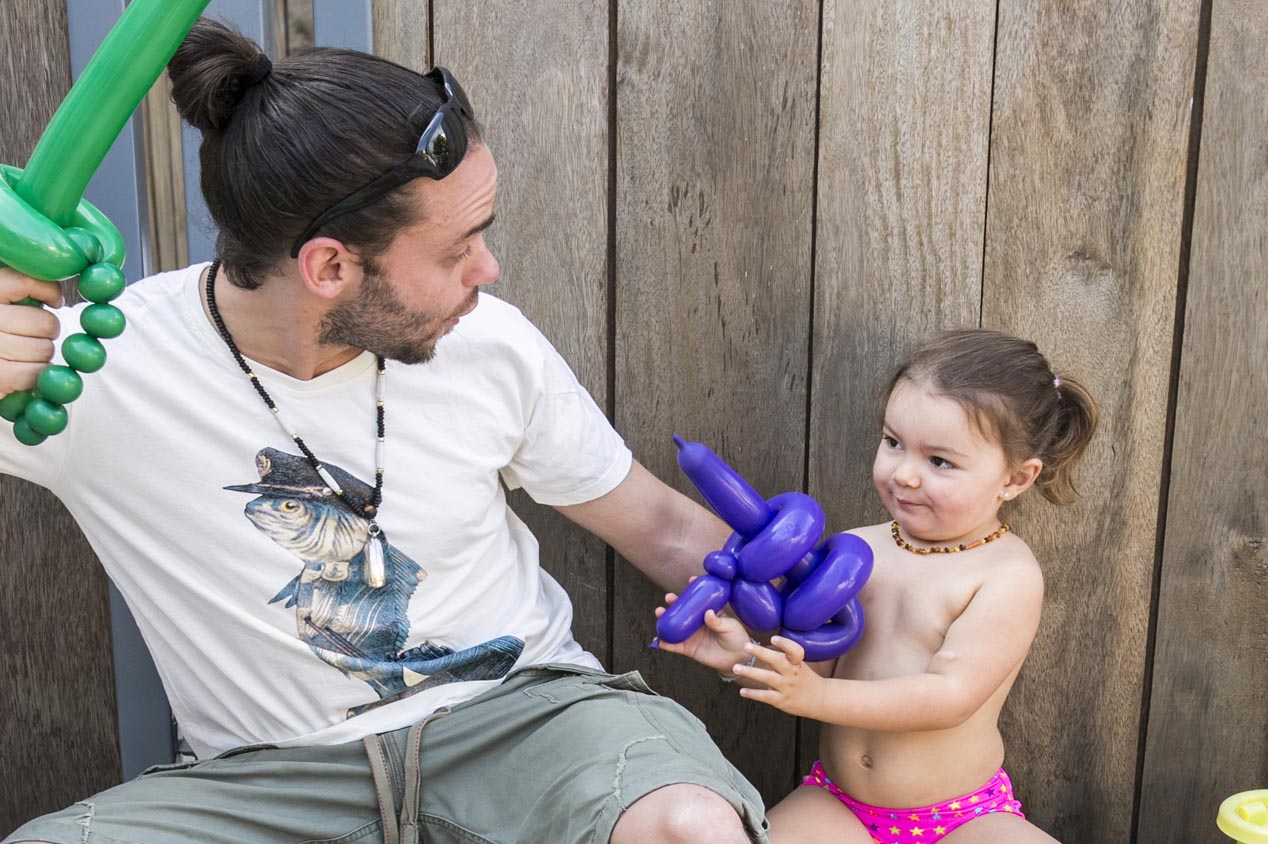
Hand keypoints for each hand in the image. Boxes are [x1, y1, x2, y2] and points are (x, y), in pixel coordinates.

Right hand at [0, 267, 62, 395]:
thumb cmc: (0, 337)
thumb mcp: (5, 305)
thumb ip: (21, 291)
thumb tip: (62, 276)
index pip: (25, 280)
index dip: (50, 291)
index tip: (55, 301)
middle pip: (44, 321)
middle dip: (47, 332)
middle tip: (31, 336)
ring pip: (44, 349)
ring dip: (40, 356)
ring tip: (19, 355)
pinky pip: (37, 372)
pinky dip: (35, 375)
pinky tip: (19, 373)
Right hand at [654, 582, 750, 674]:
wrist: (737, 659)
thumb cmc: (736, 638)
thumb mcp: (730, 626)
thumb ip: (718, 621)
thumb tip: (708, 613)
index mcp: (708, 612)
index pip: (699, 598)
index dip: (694, 589)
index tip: (691, 580)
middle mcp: (697, 622)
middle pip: (682, 610)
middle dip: (674, 603)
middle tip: (669, 598)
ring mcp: (691, 634)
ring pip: (675, 625)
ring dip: (665, 619)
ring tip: (660, 613)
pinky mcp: (688, 648)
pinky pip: (674, 645)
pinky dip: (664, 643)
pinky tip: (658, 639)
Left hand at [734, 635, 826, 716]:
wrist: (821, 699)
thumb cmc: (805, 678)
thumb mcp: (799, 664)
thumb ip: (784, 656)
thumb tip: (762, 647)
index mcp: (797, 663)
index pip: (795, 651)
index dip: (785, 644)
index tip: (774, 639)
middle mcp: (792, 673)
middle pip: (777, 661)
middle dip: (761, 653)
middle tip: (746, 646)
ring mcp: (787, 687)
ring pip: (768, 678)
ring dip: (751, 672)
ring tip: (735, 667)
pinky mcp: (782, 700)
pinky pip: (766, 696)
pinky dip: (753, 694)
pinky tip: (742, 691)